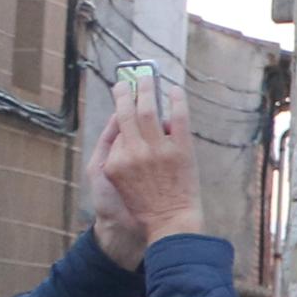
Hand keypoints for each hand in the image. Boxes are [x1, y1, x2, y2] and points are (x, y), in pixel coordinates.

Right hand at [90, 79, 203, 265]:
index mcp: (115, 162)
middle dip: (124, 95)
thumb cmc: (145, 203)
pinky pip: (178, 117)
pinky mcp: (181, 148)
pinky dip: (176, 101)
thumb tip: (127, 130)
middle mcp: (133, 153)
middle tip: (125, 81)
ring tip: (146, 76)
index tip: (120, 97)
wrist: (170, 220)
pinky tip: (174, 89)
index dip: (119, 113)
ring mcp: (157, 149)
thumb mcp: (120, 182)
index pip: (115, 130)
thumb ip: (120, 157)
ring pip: (149, 111)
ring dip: (147, 90)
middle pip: (126, 115)